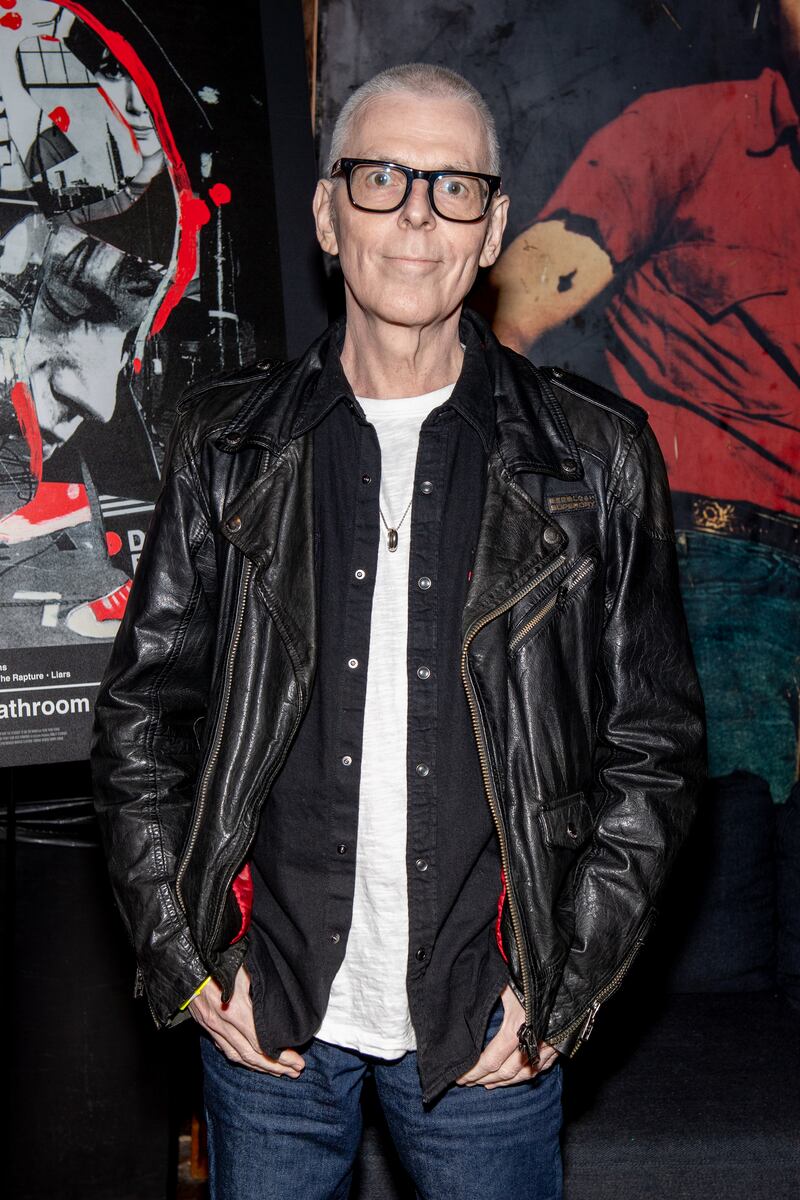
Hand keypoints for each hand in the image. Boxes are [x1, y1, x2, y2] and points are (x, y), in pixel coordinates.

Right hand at [188, 963, 305, 1077]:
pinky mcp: (206, 1026)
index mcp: (235, 1011)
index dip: (281, 1056)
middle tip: (295, 1071)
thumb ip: (262, 986)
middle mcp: (223, 1024)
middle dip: (276, 1066)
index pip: (262, 1044)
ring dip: (259, 1067)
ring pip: (238, 1056)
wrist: (186, 961)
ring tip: (279, 1072)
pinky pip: (226, 1049)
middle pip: (252, 1055)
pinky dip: (241, 1059)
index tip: (297, 1061)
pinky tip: (252, 1062)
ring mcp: (213, 1027)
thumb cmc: (218, 959)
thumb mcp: (244, 967)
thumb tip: (282, 1000)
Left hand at [455, 982, 560, 1088]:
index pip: (491, 1060)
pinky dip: (526, 1076)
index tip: (459, 1077)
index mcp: (517, 1026)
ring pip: (525, 1074)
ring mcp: (549, 1045)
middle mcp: (534, 1040)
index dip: (474, 1071)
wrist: (565, 971)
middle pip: (506, 1072)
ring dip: (504, 1082)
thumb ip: (486, 996)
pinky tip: (515, 1077)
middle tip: (467, 1082)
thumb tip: (461, 1001)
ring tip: (486, 1083)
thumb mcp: (505, 982)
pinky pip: (541, 1068)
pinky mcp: (560, 1044)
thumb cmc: (532, 972)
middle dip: (484, 1078)